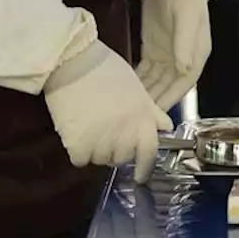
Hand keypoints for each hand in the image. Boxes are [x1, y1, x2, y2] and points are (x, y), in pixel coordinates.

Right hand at [44, 40, 172, 179]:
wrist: (73, 61)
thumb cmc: (106, 69)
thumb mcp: (136, 88)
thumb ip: (150, 111)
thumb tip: (164, 127)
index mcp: (143, 120)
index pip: (149, 153)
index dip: (145, 167)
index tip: (140, 175)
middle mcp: (126, 135)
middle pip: (122, 158)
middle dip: (115, 150)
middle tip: (106, 131)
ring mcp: (103, 143)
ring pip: (100, 160)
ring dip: (96, 149)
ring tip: (89, 126)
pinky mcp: (79, 146)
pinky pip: (80, 159)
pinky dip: (77, 149)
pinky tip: (76, 130)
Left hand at [137, 0, 210, 112]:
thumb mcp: (186, 18)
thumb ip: (184, 43)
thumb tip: (183, 68)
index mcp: (196, 54)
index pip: (184, 82)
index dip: (172, 98)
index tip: (159, 113)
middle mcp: (182, 59)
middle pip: (168, 86)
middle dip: (156, 101)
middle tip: (139, 117)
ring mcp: (167, 55)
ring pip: (155, 81)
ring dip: (145, 94)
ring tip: (129, 109)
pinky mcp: (153, 49)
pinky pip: (145, 71)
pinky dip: (138, 81)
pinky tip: (127, 91)